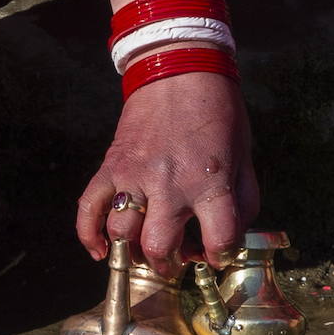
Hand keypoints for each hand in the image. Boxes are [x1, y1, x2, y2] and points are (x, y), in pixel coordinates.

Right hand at [76, 68, 258, 276]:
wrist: (180, 70)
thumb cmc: (217, 115)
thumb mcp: (244, 157)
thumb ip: (243, 201)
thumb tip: (231, 237)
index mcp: (210, 181)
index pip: (218, 240)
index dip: (219, 256)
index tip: (215, 254)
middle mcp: (170, 183)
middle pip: (158, 247)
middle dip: (167, 264)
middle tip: (174, 259)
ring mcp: (135, 175)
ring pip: (121, 234)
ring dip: (132, 252)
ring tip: (143, 250)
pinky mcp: (111, 167)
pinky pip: (89, 209)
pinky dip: (88, 235)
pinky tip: (99, 250)